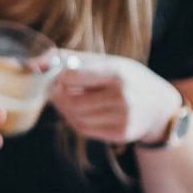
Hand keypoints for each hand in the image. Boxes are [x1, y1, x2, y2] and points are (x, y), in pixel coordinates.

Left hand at [51, 53, 181, 145]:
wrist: (158, 105)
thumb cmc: (126, 78)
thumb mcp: (106, 61)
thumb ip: (69, 58)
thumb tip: (33, 63)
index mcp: (117, 72)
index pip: (72, 76)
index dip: (55, 78)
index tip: (52, 77)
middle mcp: (122, 96)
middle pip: (70, 101)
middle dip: (57, 97)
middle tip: (55, 91)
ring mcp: (123, 117)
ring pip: (74, 117)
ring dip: (65, 109)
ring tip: (70, 100)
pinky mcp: (120, 134)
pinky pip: (83, 129)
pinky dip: (75, 120)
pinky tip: (81, 112)